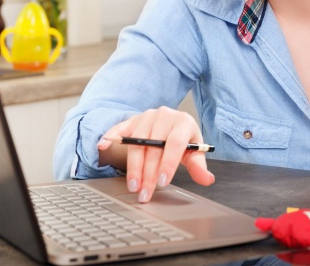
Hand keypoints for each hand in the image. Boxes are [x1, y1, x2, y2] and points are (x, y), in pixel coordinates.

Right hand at [97, 106, 214, 202]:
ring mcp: (146, 117)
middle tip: (144, 193)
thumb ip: (199, 166)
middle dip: (148, 173)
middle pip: (153, 146)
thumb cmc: (183, 139)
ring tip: (133, 185)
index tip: (162, 182)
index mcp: (183, 122)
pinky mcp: (131, 120)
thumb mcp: (194, 150)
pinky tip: (102, 146)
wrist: (171, 123)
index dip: (168, 163)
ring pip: (137, 142)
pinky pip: (119, 129)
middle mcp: (164, 116)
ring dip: (133, 166)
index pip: (175, 143)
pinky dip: (110, 137)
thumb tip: (207, 180)